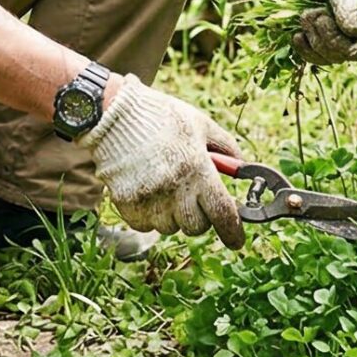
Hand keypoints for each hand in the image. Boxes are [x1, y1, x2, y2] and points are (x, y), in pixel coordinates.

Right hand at [81, 74, 245, 248]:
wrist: (113, 114)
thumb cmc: (161, 117)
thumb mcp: (201, 125)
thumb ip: (226, 147)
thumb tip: (243, 169)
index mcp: (197, 168)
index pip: (222, 213)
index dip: (233, 232)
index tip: (236, 241)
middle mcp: (174, 188)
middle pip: (197, 227)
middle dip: (199, 215)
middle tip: (191, 194)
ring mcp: (148, 199)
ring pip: (171, 227)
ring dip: (173, 215)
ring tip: (164, 185)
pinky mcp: (127, 204)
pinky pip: (146, 225)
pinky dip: (150, 215)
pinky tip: (147, 189)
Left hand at [279, 0, 356, 64]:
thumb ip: (347, 4)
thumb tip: (356, 32)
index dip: (352, 43)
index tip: (325, 20)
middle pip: (352, 53)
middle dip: (327, 37)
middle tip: (311, 13)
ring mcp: (347, 35)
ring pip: (335, 57)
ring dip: (315, 41)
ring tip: (305, 15)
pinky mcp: (329, 39)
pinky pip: (321, 58)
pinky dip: (307, 50)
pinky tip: (297, 36)